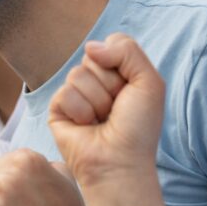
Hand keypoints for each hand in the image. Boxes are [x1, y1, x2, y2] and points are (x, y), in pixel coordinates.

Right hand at [48, 33, 165, 188]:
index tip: (131, 90)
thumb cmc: (138, 128)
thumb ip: (126, 50)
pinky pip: (64, 93)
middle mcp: (96, 81)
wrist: (119, 161)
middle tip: (116, 109)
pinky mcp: (57, 109)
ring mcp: (75, 94)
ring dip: (96, 101)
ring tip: (101, 120)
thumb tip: (90, 47)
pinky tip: (86, 127)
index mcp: (118, 73)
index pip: (111, 43)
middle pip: (93, 57)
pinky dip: (80, 111)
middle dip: (109, 84)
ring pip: (77, 74)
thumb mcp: (148, 81)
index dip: (122, 64)